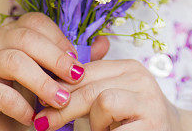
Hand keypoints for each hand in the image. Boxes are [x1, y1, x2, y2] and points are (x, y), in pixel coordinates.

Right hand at [0, 12, 108, 130]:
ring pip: (14, 61)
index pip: (37, 22)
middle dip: (55, 58)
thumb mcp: (51, 75)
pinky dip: (20, 105)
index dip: (59, 38)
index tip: (77, 61)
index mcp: (16, 30)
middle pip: (26, 38)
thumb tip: (103, 42)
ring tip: (60, 100)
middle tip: (76, 78)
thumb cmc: (26, 93)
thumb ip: (73, 59)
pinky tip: (33, 116)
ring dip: (41, 81)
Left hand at [34, 57, 181, 130]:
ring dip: (93, 124)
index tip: (39, 103)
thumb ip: (93, 83)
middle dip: (62, 107)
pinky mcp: (152, 124)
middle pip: (88, 87)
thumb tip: (55, 73)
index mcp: (128, 67)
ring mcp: (148, 100)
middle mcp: (140, 77)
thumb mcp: (116, 96)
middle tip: (42, 123)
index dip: (59, 86)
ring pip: (102, 102)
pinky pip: (114, 129)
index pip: (85, 70)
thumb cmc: (136, 120)